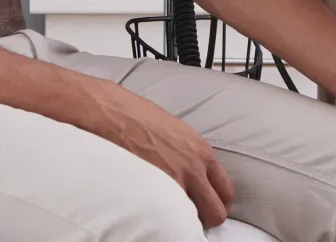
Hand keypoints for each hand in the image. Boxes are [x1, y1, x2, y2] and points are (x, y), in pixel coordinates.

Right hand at [90, 81, 235, 227]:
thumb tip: (191, 169)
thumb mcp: (174, 129)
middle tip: (193, 219)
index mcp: (200, 151)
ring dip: (186, 222)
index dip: (218, 201)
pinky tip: (154, 214)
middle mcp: (193, 169)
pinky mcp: (151, 193)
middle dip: (207, 218)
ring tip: (171, 217)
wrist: (109, 113)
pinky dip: (164, 220)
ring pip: (193, 221)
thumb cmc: (136, 115)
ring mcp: (172, 183)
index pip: (226, 189)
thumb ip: (188, 152)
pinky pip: (167, 217)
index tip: (209, 205)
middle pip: (216, 211)